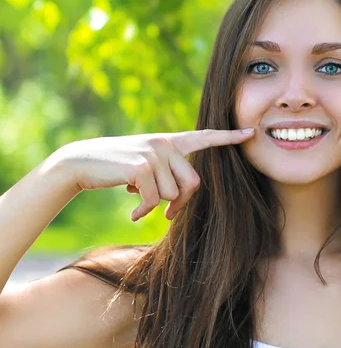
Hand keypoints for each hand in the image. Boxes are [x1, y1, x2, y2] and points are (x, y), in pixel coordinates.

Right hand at [50, 128, 255, 221]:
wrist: (82, 163)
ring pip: (172, 194)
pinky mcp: (141, 167)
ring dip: (156, 206)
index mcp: (170, 142)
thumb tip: (178, 201)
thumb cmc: (118, 168)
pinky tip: (133, 212)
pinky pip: (153, 200)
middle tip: (168, 214)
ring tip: (138, 202)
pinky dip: (144, 211)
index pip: (204, 138)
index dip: (228, 138)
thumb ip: (167, 173)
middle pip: (193, 184)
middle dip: (181, 204)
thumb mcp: (147, 165)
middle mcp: (165, 143)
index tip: (251, 133)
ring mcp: (153, 153)